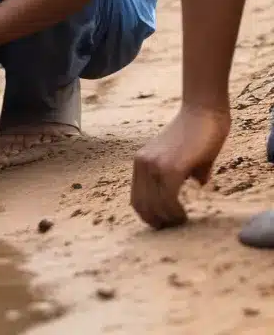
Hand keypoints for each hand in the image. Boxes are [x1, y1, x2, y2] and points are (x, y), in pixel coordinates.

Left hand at [131, 103, 231, 228]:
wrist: (203, 113)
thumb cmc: (197, 135)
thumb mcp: (183, 160)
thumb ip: (183, 175)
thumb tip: (196, 186)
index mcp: (141, 162)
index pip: (136, 198)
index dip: (149, 216)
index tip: (164, 224)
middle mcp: (142, 163)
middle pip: (142, 206)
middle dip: (157, 222)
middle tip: (174, 226)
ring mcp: (154, 165)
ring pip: (155, 206)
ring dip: (168, 220)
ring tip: (181, 221)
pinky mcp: (170, 167)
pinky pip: (168, 199)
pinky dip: (175, 212)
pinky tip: (184, 215)